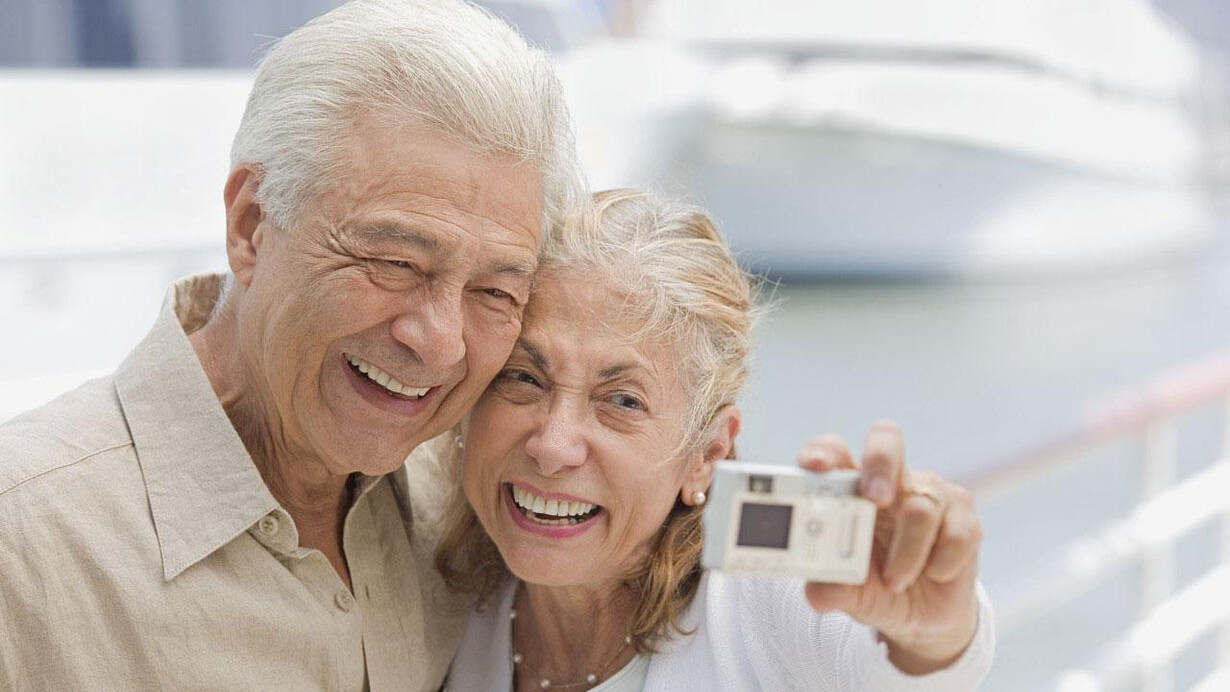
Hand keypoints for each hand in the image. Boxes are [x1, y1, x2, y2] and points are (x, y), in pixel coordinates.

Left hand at [796, 421, 981, 674]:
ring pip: (921, 506)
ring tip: (895, 582)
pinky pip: (957, 532)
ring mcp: (930, 494)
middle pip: (886, 440)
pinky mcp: (964, 518)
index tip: (816, 465)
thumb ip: (830, 588)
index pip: (835, 451)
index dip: (823, 451)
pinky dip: (941, 562)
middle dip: (880, 464)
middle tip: (875, 499)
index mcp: (852, 489)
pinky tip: (935, 575)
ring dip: (907, 553)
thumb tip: (819, 590)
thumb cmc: (875, 588)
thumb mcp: (849, 594)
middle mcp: (891, 481)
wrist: (921, 616)